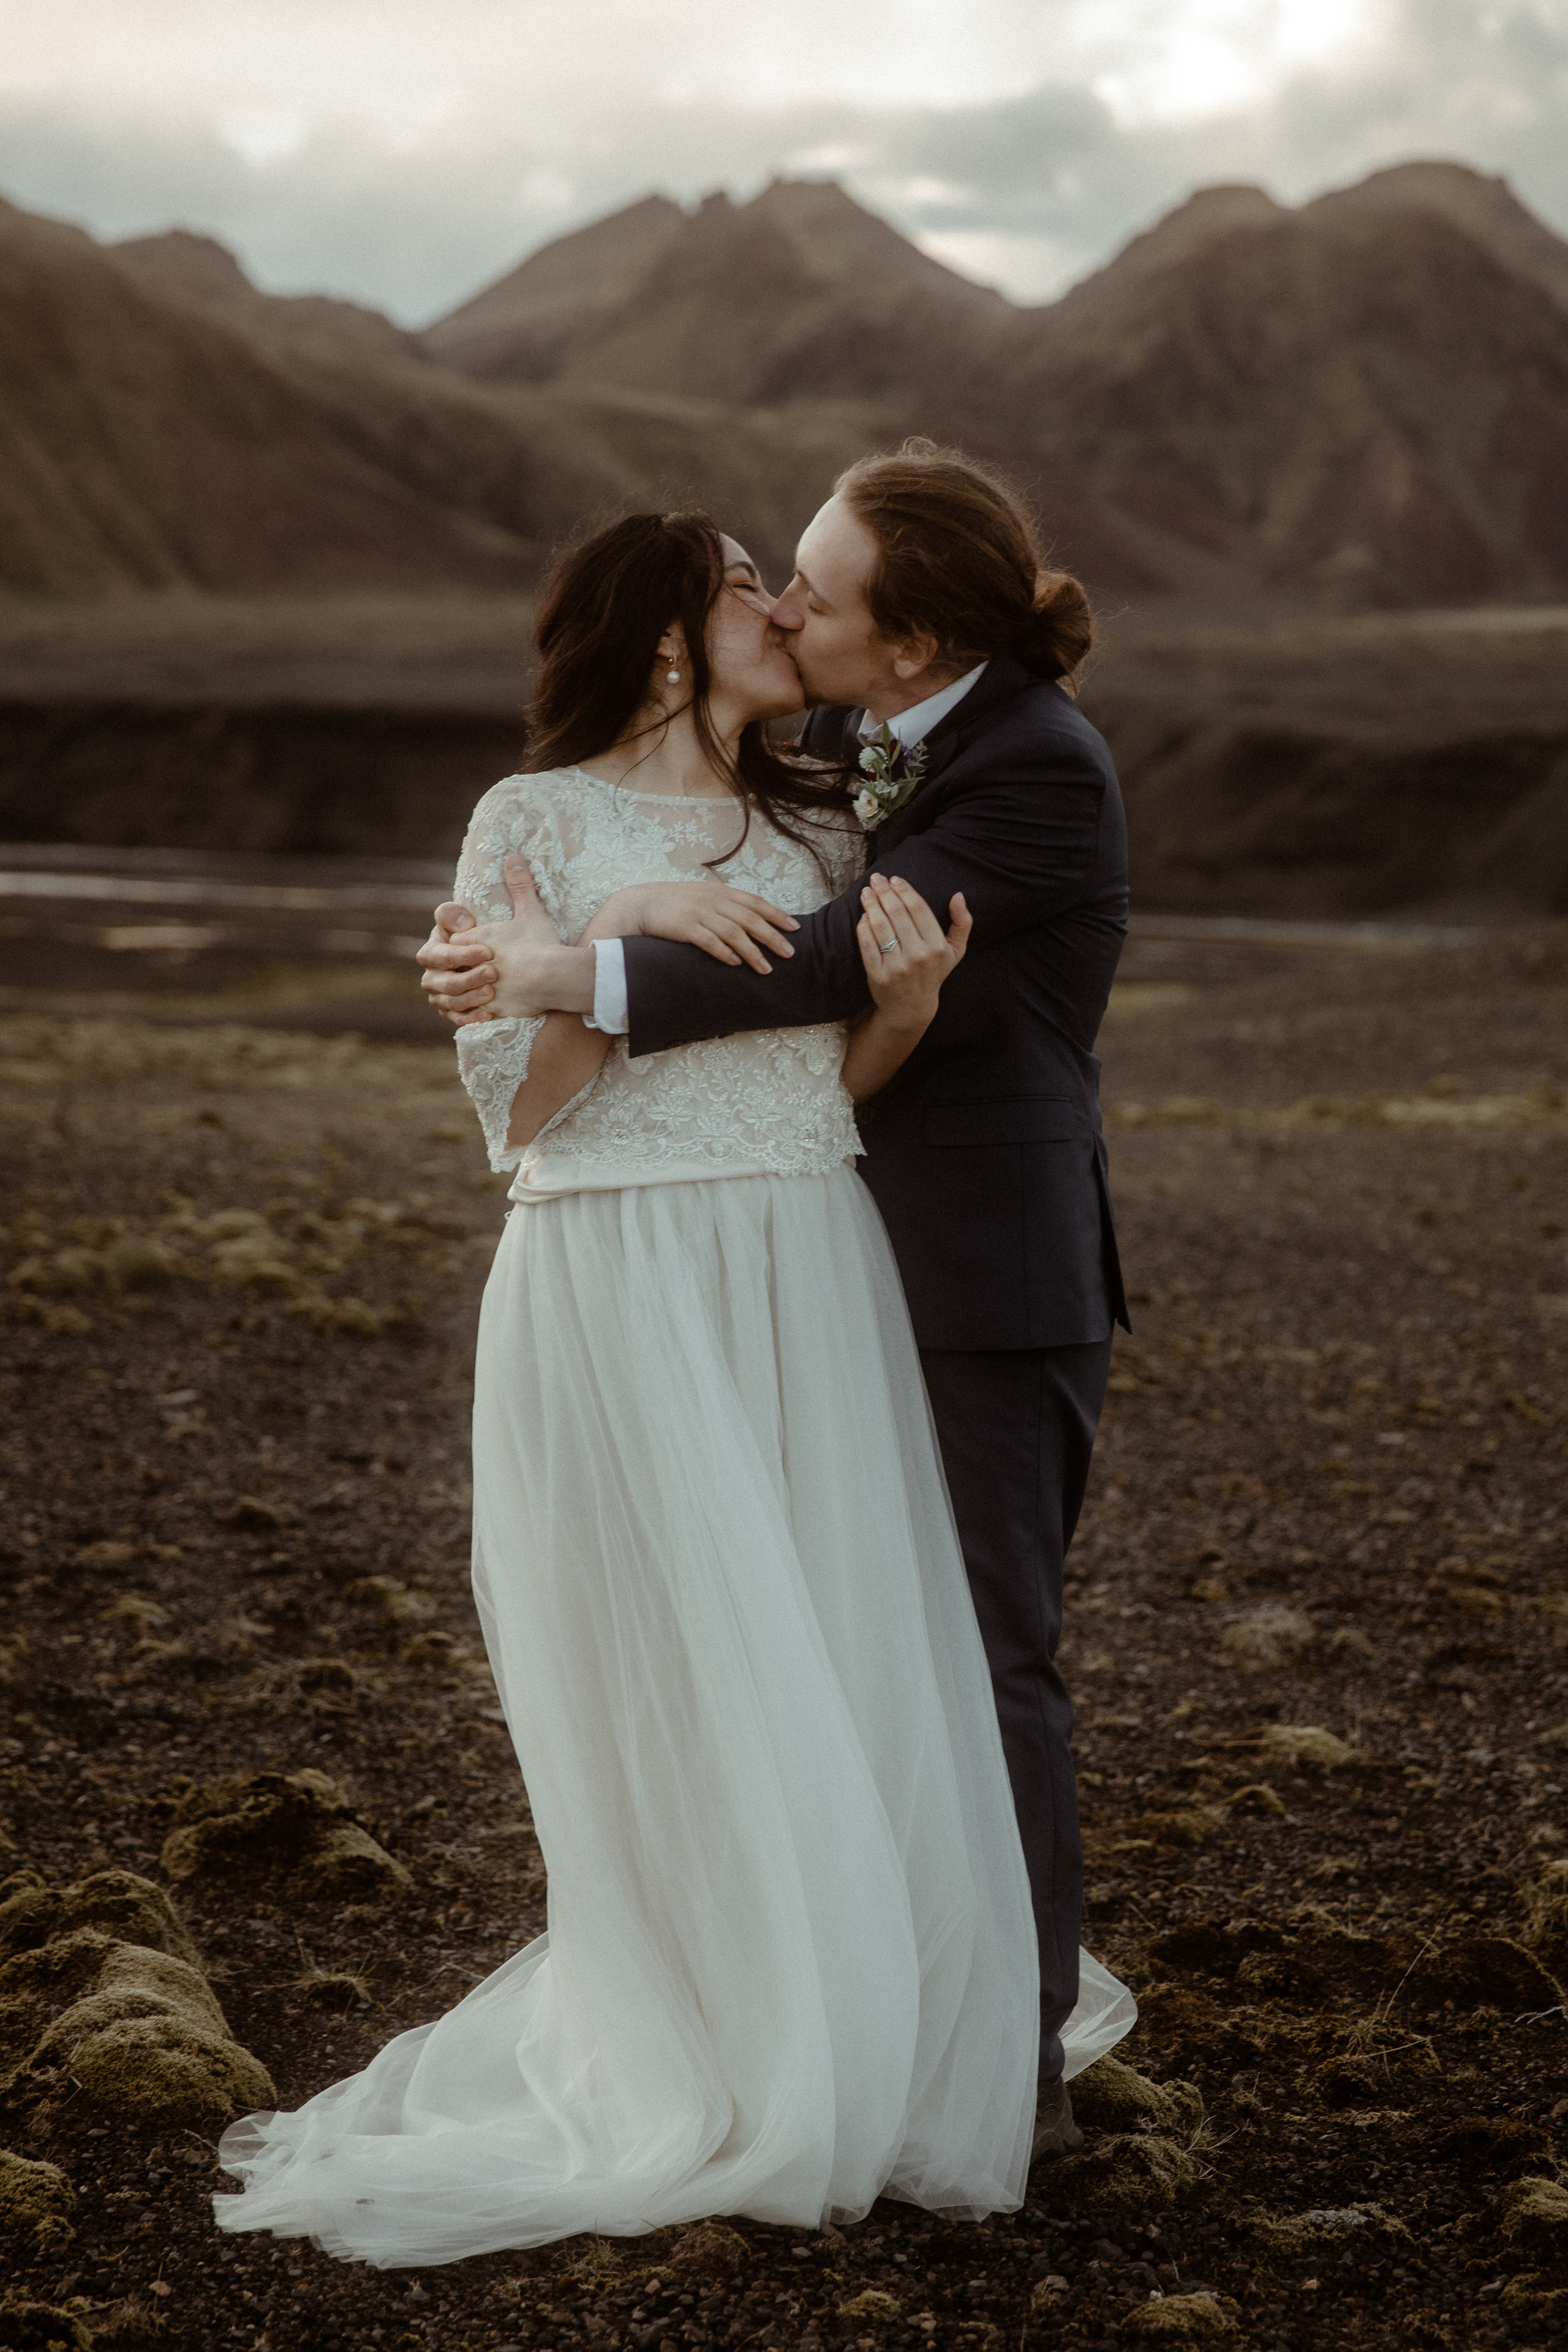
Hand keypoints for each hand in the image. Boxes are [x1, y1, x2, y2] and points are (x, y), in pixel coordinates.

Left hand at [416, 854, 572, 1026]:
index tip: (469, 951)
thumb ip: (520, 885)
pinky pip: (468, 1016)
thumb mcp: (530, 910)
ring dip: (455, 994)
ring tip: (467, 994)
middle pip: (445, 970)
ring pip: (450, 996)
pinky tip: (477, 1013)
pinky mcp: (489, 1011)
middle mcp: (469, 966)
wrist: (554, 976)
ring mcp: (478, 991)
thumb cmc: (541, 942)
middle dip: (451, 971)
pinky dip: (469, 1015)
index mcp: (474, 941)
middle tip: (462, 973)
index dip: (456, 948)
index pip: (449, 943)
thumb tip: (513, 857)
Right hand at [603, 879, 799, 972]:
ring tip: (766, 969)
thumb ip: (724, 905)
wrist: (639, 904)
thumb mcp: (702, 896)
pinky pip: (709, 941)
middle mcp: (713, 900)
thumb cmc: (673, 903)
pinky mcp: (685, 927)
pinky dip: (725, 952)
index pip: (755, 902)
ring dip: (753, 952)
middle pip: (750, 919)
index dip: (776, 915)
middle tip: (789, 953)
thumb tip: (749, 919)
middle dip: (772, 937)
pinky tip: (736, 963)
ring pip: (734, 933)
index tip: (795, 928)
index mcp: (720, 891)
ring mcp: (699, 913)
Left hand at [855, 873, 970, 1028]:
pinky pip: (868, 945)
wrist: (911, 1007)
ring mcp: (897, 966)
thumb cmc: (934, 973)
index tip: (895, 879)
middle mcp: (918, 956)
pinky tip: (863, 915)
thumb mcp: (956, 951)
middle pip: (897, 914)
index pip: (918, 909)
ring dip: (871, 904)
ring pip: (881, 926)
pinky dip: (863, 927)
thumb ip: (962, 923)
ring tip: (866, 892)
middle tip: (876, 879)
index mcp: (937, 947)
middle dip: (884, 892)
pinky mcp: (878, 975)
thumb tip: (958, 895)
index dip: (905, 891)